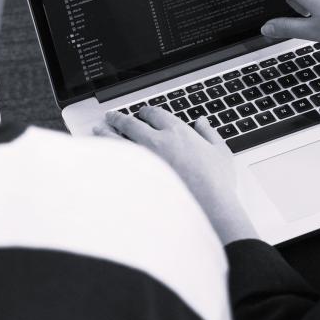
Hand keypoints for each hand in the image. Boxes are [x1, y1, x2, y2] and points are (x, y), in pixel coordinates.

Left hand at [95, 107, 257, 243]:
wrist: (208, 208)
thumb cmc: (216, 183)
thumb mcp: (220, 152)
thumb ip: (209, 134)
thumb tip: (202, 123)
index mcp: (177, 132)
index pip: (155, 114)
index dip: (146, 112)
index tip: (142, 113)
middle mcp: (157, 141)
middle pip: (131, 123)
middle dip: (119, 118)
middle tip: (112, 116)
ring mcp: (144, 159)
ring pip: (118, 139)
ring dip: (106, 132)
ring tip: (99, 129)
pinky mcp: (136, 177)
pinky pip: (116, 161)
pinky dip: (107, 154)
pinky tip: (102, 154)